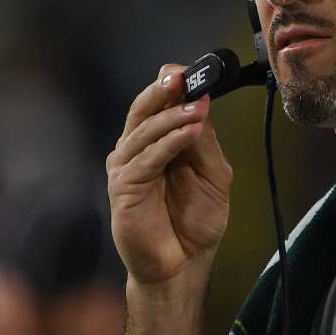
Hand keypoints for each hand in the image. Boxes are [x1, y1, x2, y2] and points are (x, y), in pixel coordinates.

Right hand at [106, 64, 231, 285]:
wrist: (183, 263)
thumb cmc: (194, 220)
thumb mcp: (212, 172)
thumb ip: (203, 140)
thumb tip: (201, 101)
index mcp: (155, 141)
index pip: (157, 104)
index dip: (171, 85)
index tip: (193, 71)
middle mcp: (135, 149)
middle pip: (143, 110)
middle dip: (163, 91)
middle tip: (184, 77)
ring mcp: (126, 168)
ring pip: (145, 131)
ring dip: (173, 116)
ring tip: (198, 107)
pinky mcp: (123, 188)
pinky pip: (147, 159)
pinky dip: (170, 142)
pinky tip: (190, 131)